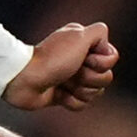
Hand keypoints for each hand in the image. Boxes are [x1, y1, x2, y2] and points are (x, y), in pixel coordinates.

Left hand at [2, 21, 118, 111]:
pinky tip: (58, 94)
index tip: (84, 58)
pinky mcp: (65, 95)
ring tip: (62, 83)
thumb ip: (99, 32)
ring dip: (79, 90)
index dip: (101, 63)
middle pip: (106, 78)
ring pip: (96, 93)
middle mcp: (81, 59)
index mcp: (85, 43)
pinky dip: (71, 101)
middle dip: (89, 78)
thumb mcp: (79, 36)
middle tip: (70, 72)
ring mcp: (73, 78)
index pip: (111, 58)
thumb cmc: (52, 58)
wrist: (25, 80)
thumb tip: (105, 45)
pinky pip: (83, 104)